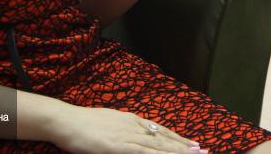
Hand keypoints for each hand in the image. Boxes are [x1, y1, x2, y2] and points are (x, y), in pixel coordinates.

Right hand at [51, 106, 203, 153]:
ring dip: (178, 152)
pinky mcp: (119, 146)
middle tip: (204, 152)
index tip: (194, 145)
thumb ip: (122, 130)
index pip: (161, 131)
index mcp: (131, 120)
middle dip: (185, 147)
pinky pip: (143, 153)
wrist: (65, 121)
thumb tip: (131, 136)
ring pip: (158, 146)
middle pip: (165, 138)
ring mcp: (127, 136)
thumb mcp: (108, 123)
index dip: (178, 139)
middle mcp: (134, 126)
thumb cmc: (82, 124)